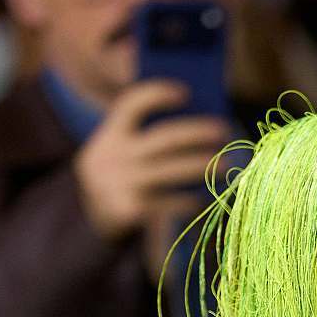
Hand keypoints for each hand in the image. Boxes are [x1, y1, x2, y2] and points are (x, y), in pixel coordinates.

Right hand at [74, 79, 230, 242]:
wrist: (91, 224)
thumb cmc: (120, 182)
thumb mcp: (120, 155)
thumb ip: (143, 140)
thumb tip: (197, 130)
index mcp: (109, 136)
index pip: (131, 104)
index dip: (157, 95)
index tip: (186, 92)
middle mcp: (112, 156)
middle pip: (163, 138)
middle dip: (197, 132)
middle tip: (224, 130)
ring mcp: (120, 184)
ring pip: (172, 170)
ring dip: (203, 166)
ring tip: (225, 165)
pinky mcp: (130, 209)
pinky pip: (169, 202)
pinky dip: (189, 200)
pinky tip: (204, 200)